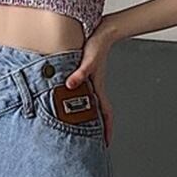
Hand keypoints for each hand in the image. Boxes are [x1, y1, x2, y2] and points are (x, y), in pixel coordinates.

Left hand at [64, 18, 119, 146]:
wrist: (103, 31)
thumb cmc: (98, 45)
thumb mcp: (89, 60)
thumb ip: (80, 73)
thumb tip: (70, 85)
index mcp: (98, 90)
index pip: (105, 116)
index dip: (106, 131)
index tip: (105, 144)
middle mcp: (96, 90)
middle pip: (98, 116)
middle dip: (98, 131)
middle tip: (94, 145)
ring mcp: (93, 86)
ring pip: (92, 108)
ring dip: (91, 120)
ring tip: (84, 132)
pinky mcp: (87, 80)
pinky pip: (85, 98)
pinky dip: (82, 106)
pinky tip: (74, 109)